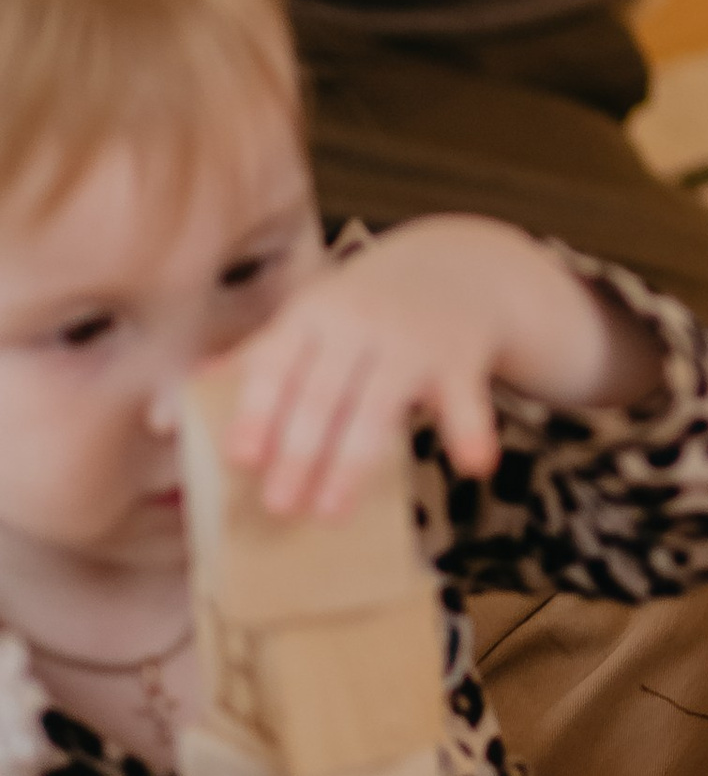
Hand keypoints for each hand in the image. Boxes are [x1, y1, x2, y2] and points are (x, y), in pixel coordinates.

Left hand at [220, 216, 662, 515]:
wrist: (458, 262)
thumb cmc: (364, 305)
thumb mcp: (307, 320)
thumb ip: (249, 364)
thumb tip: (163, 413)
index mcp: (313, 315)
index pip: (278, 365)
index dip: (258, 408)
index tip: (240, 455)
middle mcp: (360, 322)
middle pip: (324, 393)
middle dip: (301, 450)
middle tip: (280, 507)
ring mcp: (413, 338)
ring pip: (381, 404)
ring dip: (356, 459)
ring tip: (332, 512)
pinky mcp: (461, 356)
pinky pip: (465, 397)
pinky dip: (471, 430)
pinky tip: (476, 464)